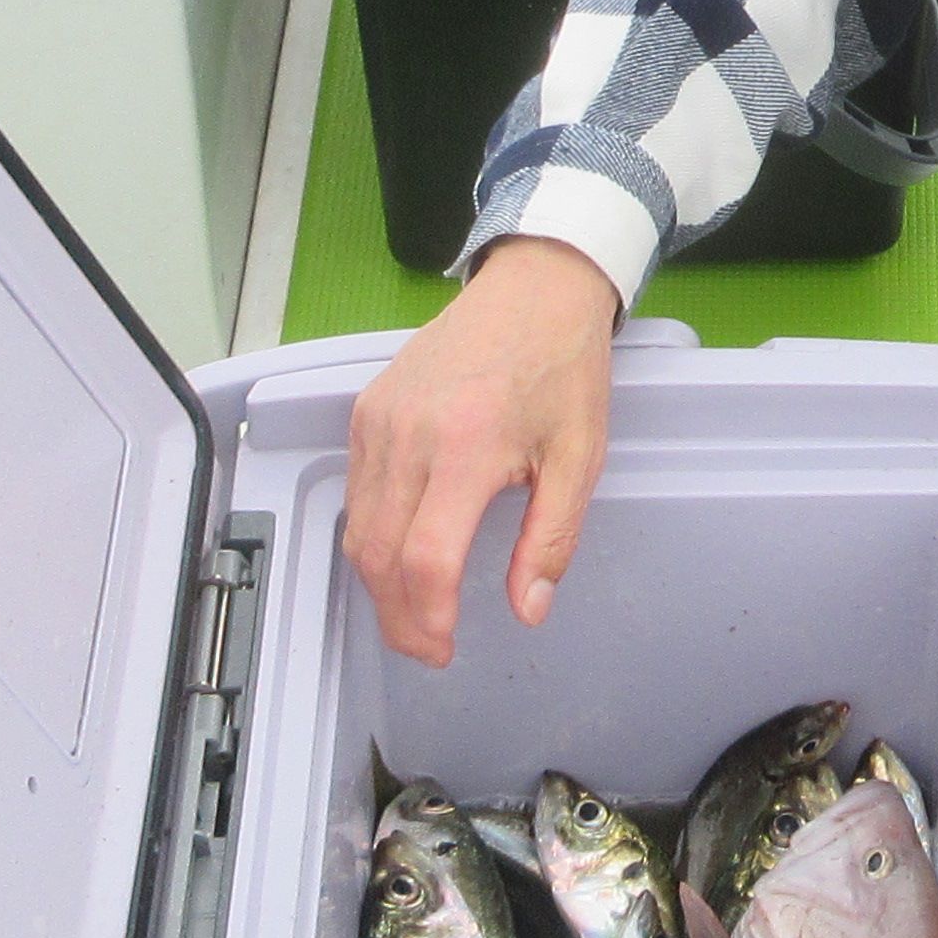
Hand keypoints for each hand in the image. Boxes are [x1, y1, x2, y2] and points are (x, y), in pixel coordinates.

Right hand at [342, 237, 622, 666]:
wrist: (533, 288)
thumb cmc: (563, 368)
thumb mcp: (580, 457)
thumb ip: (551, 539)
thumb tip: (529, 609)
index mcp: (467, 446)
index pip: (426, 556)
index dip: (428, 617)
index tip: (444, 648)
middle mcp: (409, 433)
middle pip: (378, 553)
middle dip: (398, 616)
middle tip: (429, 648)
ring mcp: (378, 419)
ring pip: (358, 528)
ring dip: (380, 584)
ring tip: (416, 615)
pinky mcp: (365, 409)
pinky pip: (356, 492)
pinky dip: (371, 537)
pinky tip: (401, 557)